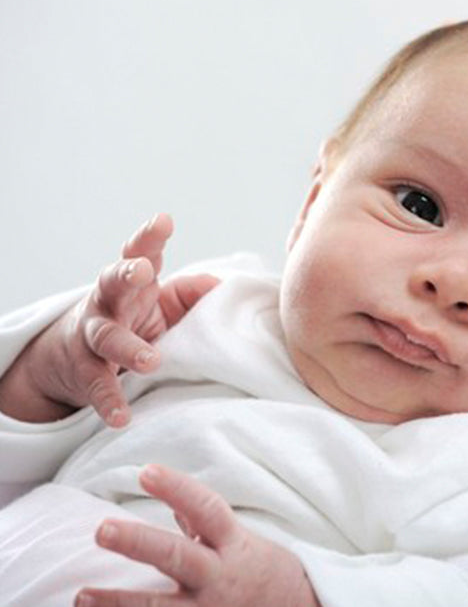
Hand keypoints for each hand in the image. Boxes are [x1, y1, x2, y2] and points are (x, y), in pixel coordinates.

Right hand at [0, 214, 218, 425]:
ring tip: (150, 361)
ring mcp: (92, 336)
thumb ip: (190, 294)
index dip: (150, 238)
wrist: (75, 357)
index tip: (164, 220)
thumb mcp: (162, 306)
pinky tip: (122, 417)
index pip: (139, 254)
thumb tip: (221, 286)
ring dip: (128, 347)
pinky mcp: (85, 371)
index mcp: (132, 284)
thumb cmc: (132, 322)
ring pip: (105, 337)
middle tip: (143, 272)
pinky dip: (109, 401)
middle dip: (126, 274)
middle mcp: (108, 302)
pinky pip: (98, 386)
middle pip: (112, 282)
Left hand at [76, 465, 319, 606]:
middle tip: (102, 529)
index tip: (147, 470)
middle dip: (139, 543)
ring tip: (83, 595)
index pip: (205, 508)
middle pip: (177, 557)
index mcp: (233, 544)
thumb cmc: (265, 572)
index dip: (177, 489)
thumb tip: (174, 504)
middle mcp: (219, 577)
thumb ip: (204, 526)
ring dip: (119, 602)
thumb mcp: (243, 541)